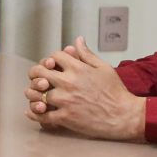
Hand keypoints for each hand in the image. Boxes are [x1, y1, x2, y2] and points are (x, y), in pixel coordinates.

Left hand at [24, 37, 145, 141]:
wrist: (124, 116)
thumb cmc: (115, 92)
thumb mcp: (103, 68)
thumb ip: (87, 54)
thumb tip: (77, 40)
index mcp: (77, 68)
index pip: (53, 56)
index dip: (50, 60)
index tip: (51, 66)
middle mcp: (68, 82)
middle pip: (39, 72)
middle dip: (35, 74)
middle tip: (37, 79)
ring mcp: (65, 100)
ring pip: (36, 93)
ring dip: (33, 94)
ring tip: (35, 95)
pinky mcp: (65, 117)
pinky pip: (41, 115)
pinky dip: (34, 113)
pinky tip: (33, 111)